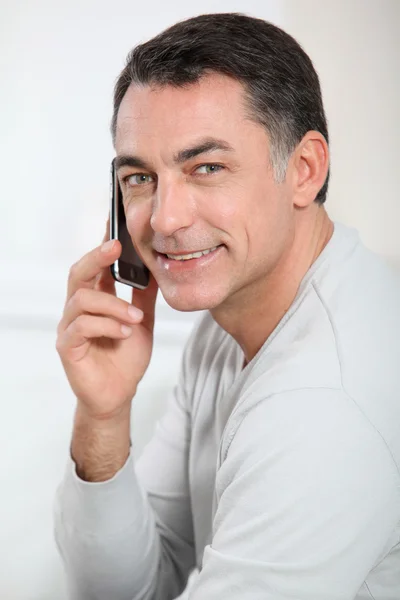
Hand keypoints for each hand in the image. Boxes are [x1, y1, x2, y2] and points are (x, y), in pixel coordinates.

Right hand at [56, 219, 158, 419]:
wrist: (119, 394)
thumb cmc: (126, 358)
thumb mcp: (141, 321)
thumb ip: (144, 297)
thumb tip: (156, 268)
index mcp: (96, 300)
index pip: (95, 267)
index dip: (102, 246)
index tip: (114, 225)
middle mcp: (78, 310)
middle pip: (79, 274)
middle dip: (97, 257)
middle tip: (117, 247)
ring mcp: (70, 327)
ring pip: (82, 300)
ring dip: (113, 305)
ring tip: (135, 318)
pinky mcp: (67, 347)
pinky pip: (82, 328)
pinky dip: (107, 326)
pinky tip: (125, 332)